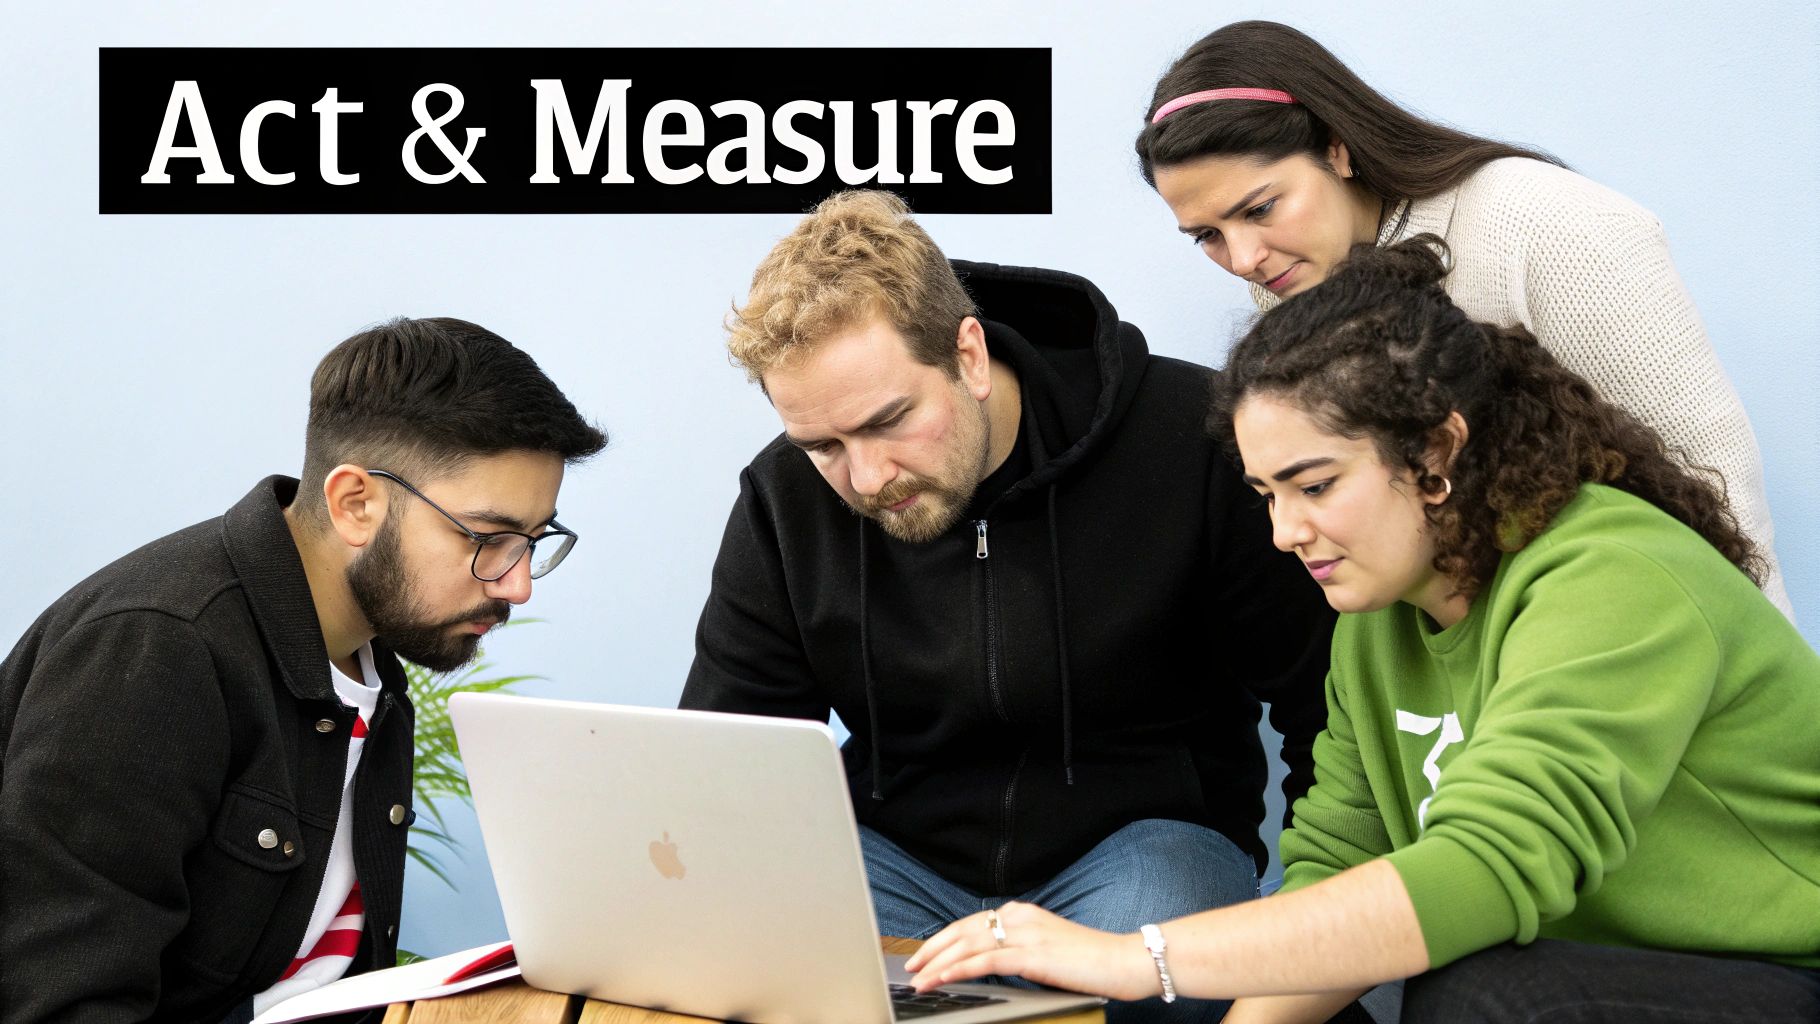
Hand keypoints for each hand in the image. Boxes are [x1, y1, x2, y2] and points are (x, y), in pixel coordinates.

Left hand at [903, 901, 1158, 1000]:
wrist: (1124, 961)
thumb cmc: (1090, 961)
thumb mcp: (1046, 950)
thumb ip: (1018, 950)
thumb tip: (987, 963)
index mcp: (1022, 913)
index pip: (971, 923)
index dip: (943, 938)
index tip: (923, 954)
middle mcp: (1019, 917)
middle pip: (963, 930)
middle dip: (932, 949)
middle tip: (911, 967)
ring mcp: (1026, 934)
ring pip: (968, 945)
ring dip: (938, 963)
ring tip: (918, 979)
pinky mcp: (1032, 955)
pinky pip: (985, 960)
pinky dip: (958, 969)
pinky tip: (942, 978)